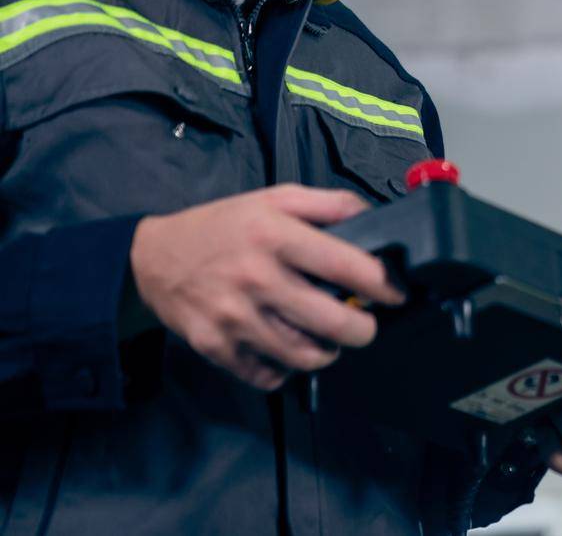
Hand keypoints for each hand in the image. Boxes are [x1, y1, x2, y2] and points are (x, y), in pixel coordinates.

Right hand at [128, 185, 404, 390]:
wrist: (152, 258)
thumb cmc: (224, 227)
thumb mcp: (275, 198)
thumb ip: (329, 204)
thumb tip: (375, 218)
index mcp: (276, 237)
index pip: (347, 267)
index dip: (383, 285)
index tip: (396, 294)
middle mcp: (257, 279)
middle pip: (333, 322)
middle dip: (363, 329)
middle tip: (366, 324)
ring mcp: (235, 318)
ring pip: (305, 356)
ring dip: (328, 352)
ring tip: (329, 338)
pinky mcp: (216, 348)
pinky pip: (268, 376)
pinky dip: (286, 370)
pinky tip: (288, 349)